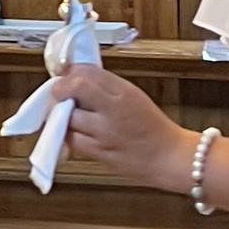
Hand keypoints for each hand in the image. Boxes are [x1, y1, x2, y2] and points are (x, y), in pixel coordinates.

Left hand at [52, 63, 192, 189]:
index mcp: (124, 91)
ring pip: (67, 116)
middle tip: (60, 94)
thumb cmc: (153, 126)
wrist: (168, 156)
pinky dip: (68, 133)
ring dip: (61, 114)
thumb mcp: (133, 96)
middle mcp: (114, 109)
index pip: (88, 71)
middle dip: (61, 89)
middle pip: (75, 88)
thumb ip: (106, 86)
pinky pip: (72, 139)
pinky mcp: (99, 152)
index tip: (66, 75)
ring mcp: (105, 132)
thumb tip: (77, 78)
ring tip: (67, 114)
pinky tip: (74, 131)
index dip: (70, 71)